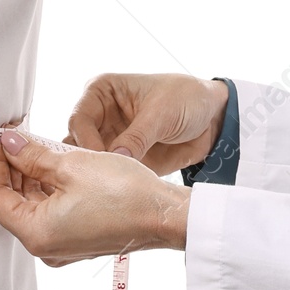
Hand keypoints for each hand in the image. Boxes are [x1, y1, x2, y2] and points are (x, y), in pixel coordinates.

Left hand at [0, 130, 187, 264]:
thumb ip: (33, 155)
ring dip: (27, 173)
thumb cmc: (123, 194)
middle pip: (11, 202)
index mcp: (36, 233)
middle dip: (8, 166)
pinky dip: (46, 185)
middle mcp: (45, 246)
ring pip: (31, 204)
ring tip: (31, 142)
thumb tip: (8, 143)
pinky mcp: (77, 237)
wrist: (164, 215)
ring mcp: (62, 244)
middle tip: (11, 135)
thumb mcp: (72, 164)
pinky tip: (51, 160)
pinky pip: (50, 210)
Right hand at [64, 73, 229, 176]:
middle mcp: (100, 116)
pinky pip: (106, 176)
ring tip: (102, 191)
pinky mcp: (123, 161)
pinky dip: (108, 187)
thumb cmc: (186, 98)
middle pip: (75, 143)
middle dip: (82, 162)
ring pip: (86, 162)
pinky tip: (116, 197)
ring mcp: (110, 140)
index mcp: (102, 92)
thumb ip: (138, 135)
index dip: (86, 141)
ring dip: (93, 176)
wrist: (213, 118)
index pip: (79, 118)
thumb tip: (116, 158)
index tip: (100, 160)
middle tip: (93, 181)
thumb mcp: (162, 112)